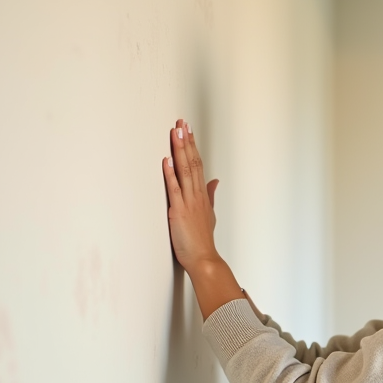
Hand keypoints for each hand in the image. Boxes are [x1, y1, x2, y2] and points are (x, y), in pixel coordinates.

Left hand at [163, 118, 220, 272]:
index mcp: (202, 195)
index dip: (193, 146)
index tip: (188, 130)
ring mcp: (188, 202)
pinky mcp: (179, 211)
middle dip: (186, 141)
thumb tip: (214, 181)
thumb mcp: (209, 214)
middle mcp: (197, 195)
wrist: (203, 258)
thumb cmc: (203, 240)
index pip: (198, 164)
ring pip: (185, 171)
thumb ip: (210, 195)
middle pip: (192, 162)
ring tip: (176, 133)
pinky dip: (171, 174)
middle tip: (182, 123)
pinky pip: (175, 189)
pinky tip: (167, 160)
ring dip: (180, 151)